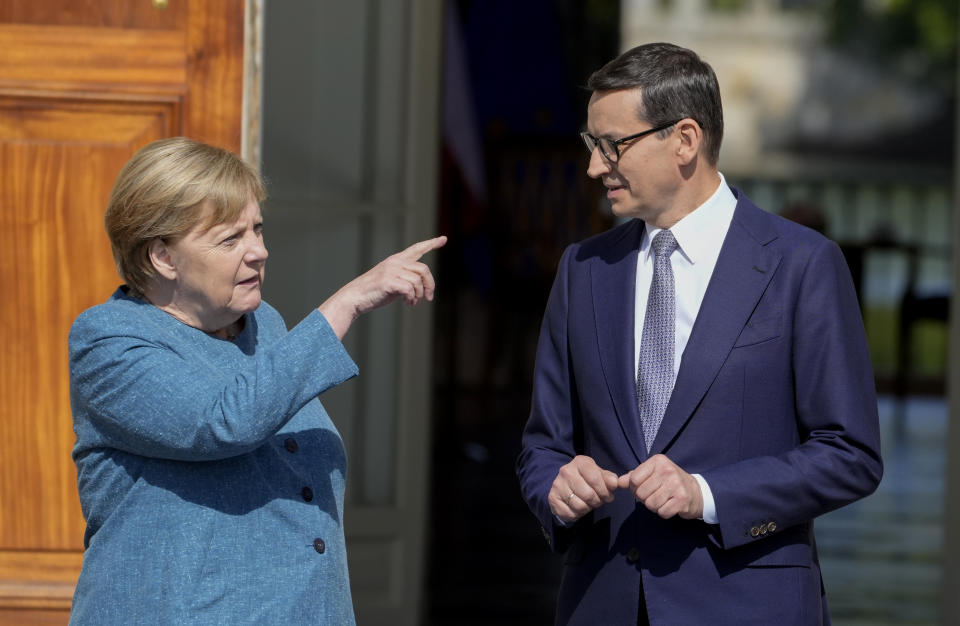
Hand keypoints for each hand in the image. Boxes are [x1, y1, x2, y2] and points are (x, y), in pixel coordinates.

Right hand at [319, 235, 446, 337]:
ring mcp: (391, 271)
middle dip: (430, 284)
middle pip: (424, 269)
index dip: (431, 244)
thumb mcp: (392, 280)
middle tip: (429, 298)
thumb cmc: (374, 291)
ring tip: (413, 303)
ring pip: (418, 281)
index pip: (417, 248)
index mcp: (396, 260)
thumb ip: (406, 277)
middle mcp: (395, 262)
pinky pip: (410, 290)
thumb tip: (423, 286)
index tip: (443, 239)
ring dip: (419, 295)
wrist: (355, 297)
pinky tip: (408, 304)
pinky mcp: (388, 282)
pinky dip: (412, 299)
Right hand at [549, 455, 618, 524]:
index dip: (605, 491)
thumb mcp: (600, 475)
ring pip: (580, 506)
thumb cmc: (588, 479)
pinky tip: (578, 509)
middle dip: (598, 502)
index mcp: (580, 462)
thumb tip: (615, 483)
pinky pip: (570, 514)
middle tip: (598, 501)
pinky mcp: (552, 498)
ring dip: (588, 509)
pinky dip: (578, 515)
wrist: (566, 484)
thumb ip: (610, 479)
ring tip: (588, 504)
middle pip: (588, 495)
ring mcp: (557, 484)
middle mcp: (566, 471)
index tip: (609, 496)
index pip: (595, 479)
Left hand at [618, 454, 702, 519]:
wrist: (696, 492)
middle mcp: (667, 471)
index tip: (643, 487)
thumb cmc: (670, 482)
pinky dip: (664, 512)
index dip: (634, 488)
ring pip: (650, 504)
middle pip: (641, 493)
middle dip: (644, 498)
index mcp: (658, 461)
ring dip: (654, 506)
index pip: (634, 479)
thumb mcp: (652, 473)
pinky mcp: (682, 500)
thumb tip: (619, 482)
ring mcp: (676, 485)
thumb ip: (634, 476)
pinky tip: (670, 505)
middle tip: (655, 495)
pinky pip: (662, 512)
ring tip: (663, 500)